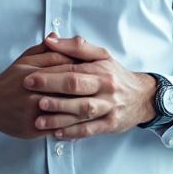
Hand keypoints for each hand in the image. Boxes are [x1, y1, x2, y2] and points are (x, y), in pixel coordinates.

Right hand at [0, 36, 106, 138]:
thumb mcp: (24, 60)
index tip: (97, 70)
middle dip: (88, 91)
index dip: (82, 69)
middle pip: (69, 91)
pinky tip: (84, 124)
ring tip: (100, 108)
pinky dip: (72, 127)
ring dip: (84, 110)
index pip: (65, 69)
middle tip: (104, 90)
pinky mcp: (32, 129)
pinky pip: (57, 129)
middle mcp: (34, 93)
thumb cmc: (9, 80)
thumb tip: (58, 36)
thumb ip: (44, 50)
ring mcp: (33, 112)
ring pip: (66, 112)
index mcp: (34, 73)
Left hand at [22, 36, 156, 139]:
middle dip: (52, 92)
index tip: (29, 77)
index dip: (50, 74)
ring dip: (60, 116)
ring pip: (83, 112)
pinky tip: (57, 133)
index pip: (73, 71)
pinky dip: (73, 132)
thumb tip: (50, 40)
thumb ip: (74, 47)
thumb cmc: (115, 74)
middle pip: (77, 89)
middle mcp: (106, 89)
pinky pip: (90, 130)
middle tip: (32, 95)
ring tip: (39, 120)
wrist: (143, 96)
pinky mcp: (111, 125)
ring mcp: (109, 108)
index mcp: (101, 70)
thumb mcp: (101, 55)